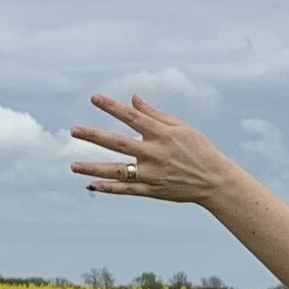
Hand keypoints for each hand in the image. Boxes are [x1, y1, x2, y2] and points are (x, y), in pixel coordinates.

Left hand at [70, 92, 235, 203]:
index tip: (94, 98)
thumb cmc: (199, 149)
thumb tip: (133, 99)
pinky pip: (127, 190)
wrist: (215, 181)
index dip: (112, 107)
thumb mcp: (181, 127)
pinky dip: (109, 188)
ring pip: (117, 171)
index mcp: (162, 134)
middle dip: (95, 136)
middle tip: (74, 130)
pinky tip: (92, 185)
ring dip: (94, 168)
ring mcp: (152, 174)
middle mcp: (154, 154)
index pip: (132, 117)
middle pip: (118, 143)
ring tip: (73, 166)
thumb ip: (155, 114)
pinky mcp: (153, 191)